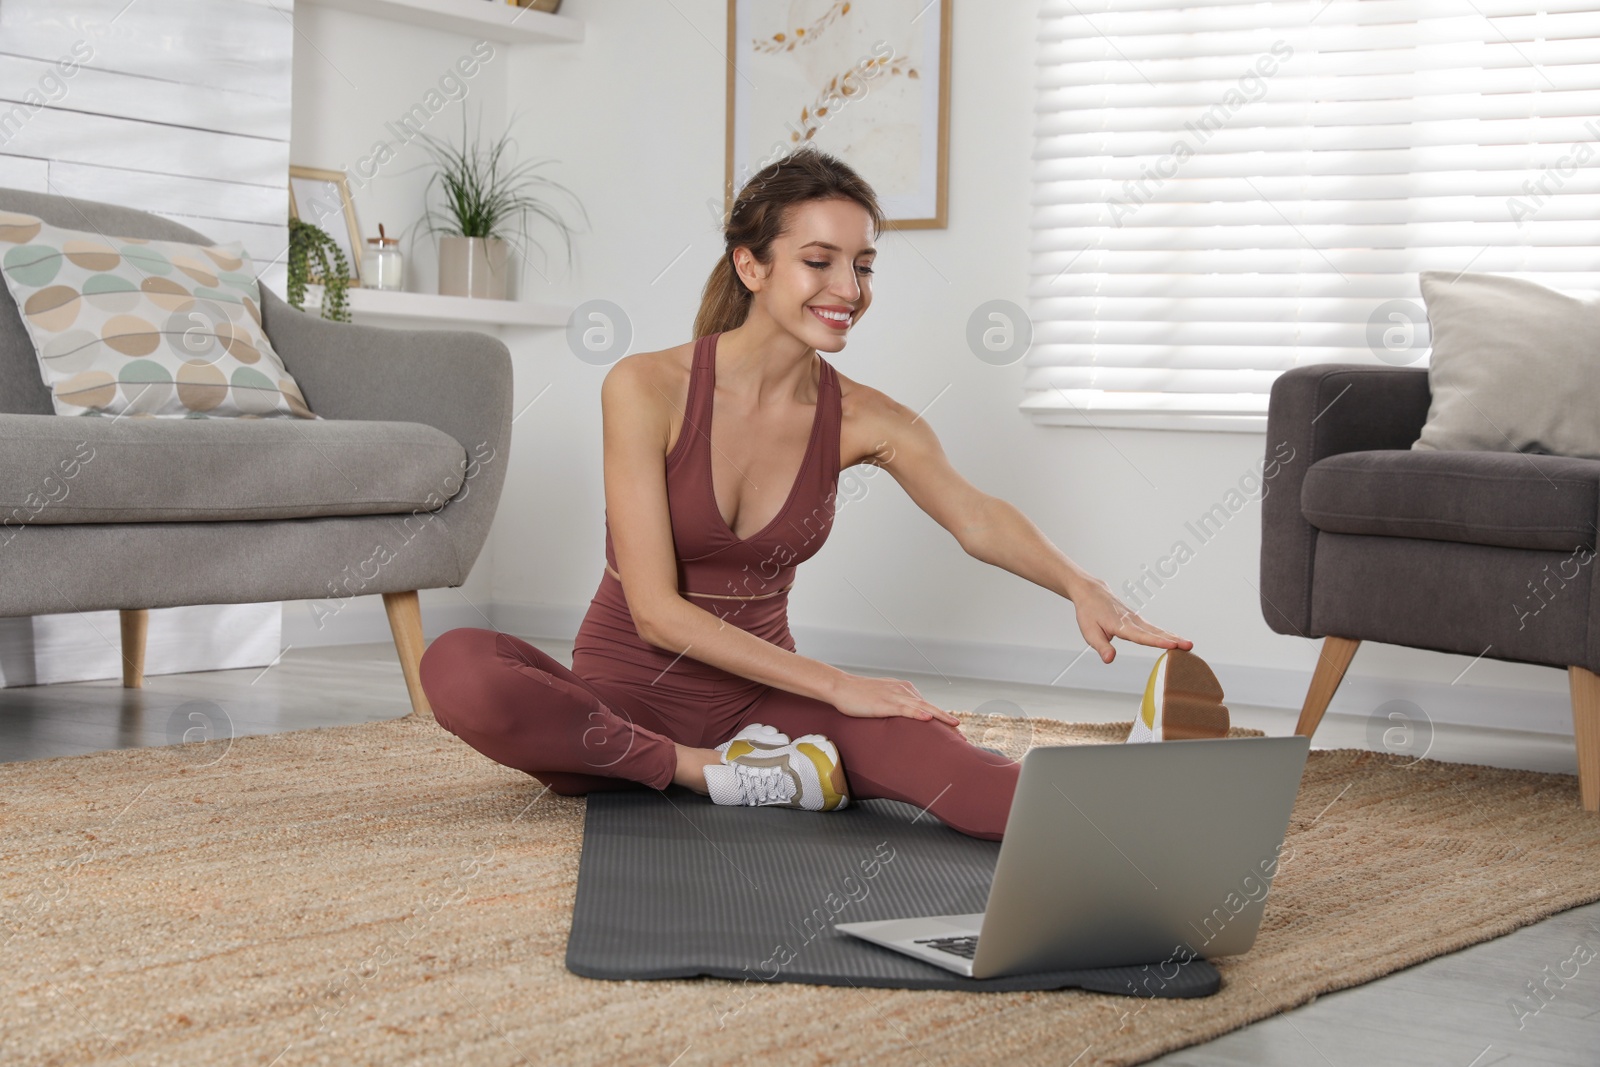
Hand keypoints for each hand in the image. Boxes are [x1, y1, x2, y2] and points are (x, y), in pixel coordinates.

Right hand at [828, 671, 962, 727]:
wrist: (841, 687)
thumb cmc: (858, 695)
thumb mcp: (882, 699)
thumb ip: (896, 706)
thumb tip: (906, 719)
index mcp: (905, 690)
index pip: (928, 706)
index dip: (942, 719)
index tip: (954, 731)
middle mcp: (904, 691)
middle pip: (931, 707)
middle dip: (947, 721)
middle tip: (962, 735)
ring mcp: (895, 696)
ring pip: (923, 707)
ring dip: (940, 718)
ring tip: (954, 728)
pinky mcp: (885, 703)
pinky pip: (905, 708)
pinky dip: (917, 713)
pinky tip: (928, 718)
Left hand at [1069, 573, 1192, 663]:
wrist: (1091, 592)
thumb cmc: (1089, 613)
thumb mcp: (1089, 632)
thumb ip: (1101, 646)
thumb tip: (1110, 659)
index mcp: (1120, 625)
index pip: (1141, 636)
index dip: (1157, 641)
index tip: (1172, 645)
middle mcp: (1132, 621)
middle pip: (1155, 632)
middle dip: (1173, 639)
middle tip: (1189, 646)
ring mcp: (1136, 619)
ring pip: (1157, 629)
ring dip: (1174, 637)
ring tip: (1189, 645)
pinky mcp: (1138, 620)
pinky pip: (1154, 628)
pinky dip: (1167, 634)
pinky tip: (1176, 640)